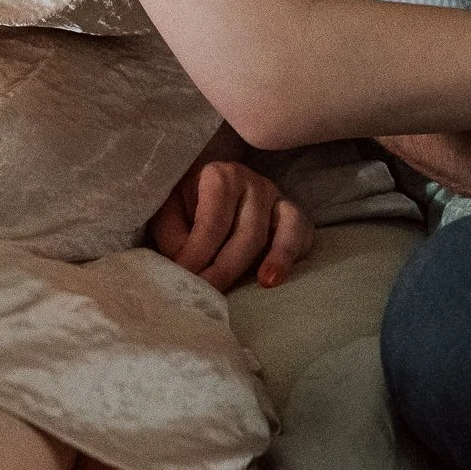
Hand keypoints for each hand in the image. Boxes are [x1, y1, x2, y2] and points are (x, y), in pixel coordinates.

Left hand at [149, 153, 315, 290]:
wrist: (207, 183)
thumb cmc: (185, 201)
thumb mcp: (167, 210)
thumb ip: (172, 236)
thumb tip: (184, 269)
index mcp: (220, 176)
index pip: (213, 222)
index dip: (197, 254)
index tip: (182, 278)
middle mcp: (254, 183)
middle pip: (249, 232)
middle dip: (227, 268)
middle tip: (208, 293)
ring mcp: (277, 197)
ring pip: (284, 229)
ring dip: (276, 258)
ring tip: (266, 282)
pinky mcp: (292, 213)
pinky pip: (303, 233)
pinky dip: (295, 254)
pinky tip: (282, 276)